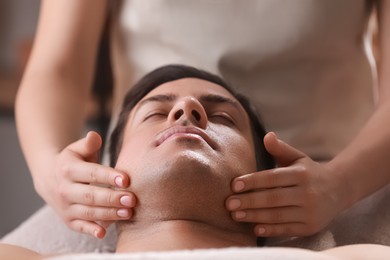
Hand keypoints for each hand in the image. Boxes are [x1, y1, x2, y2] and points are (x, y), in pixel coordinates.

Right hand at [37, 131, 135, 237]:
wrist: (49, 179)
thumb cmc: (73, 161)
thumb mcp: (77, 149)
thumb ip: (88, 143)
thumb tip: (95, 136)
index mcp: (68, 169)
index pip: (91, 173)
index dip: (109, 176)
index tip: (126, 179)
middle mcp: (65, 189)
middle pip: (91, 195)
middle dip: (112, 198)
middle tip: (132, 199)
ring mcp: (66, 207)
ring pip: (88, 212)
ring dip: (109, 214)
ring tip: (128, 212)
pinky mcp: (68, 220)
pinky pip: (80, 227)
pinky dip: (90, 231)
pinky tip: (103, 233)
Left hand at [226, 132, 344, 236]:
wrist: (340, 189)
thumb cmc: (310, 172)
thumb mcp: (298, 157)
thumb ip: (280, 148)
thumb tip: (267, 136)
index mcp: (301, 174)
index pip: (273, 177)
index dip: (253, 181)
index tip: (234, 185)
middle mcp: (307, 193)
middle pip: (273, 198)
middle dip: (249, 201)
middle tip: (229, 203)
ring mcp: (310, 212)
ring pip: (278, 215)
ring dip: (254, 216)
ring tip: (235, 215)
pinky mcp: (311, 227)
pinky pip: (287, 229)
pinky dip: (270, 229)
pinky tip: (255, 228)